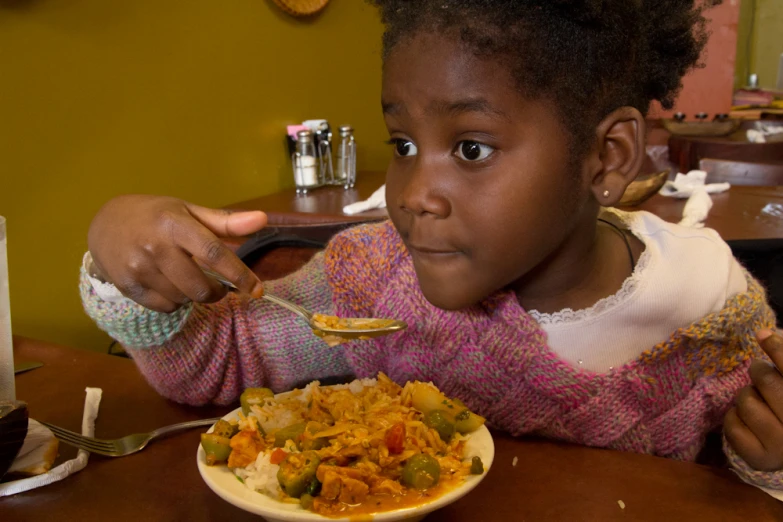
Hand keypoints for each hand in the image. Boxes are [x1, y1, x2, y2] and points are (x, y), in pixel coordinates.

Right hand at [88, 195, 266, 311]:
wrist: (105, 223)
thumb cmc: (155, 216)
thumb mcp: (188, 212)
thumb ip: (226, 221)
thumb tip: (262, 219)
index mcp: (175, 224)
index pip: (214, 254)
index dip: (239, 275)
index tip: (258, 290)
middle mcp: (155, 246)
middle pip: (200, 287)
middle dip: (217, 292)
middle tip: (219, 286)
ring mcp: (139, 268)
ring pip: (184, 300)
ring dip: (195, 296)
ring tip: (188, 279)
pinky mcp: (127, 286)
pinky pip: (165, 307)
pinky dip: (176, 302)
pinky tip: (170, 285)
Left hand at [724, 329, 782, 470]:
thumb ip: (782, 361)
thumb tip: (763, 332)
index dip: (777, 348)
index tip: (762, 335)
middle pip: (768, 382)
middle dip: (759, 373)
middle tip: (760, 375)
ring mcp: (781, 446)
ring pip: (746, 401)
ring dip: (746, 396)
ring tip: (757, 402)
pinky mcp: (758, 457)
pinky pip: (732, 424)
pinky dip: (733, 417)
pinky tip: (746, 420)